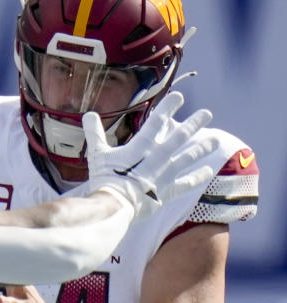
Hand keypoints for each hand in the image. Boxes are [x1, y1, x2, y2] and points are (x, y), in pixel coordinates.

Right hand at [84, 91, 221, 218]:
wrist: (114, 206)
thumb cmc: (104, 179)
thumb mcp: (97, 154)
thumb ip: (95, 133)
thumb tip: (88, 114)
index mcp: (140, 147)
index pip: (156, 123)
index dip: (168, 108)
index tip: (179, 97)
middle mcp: (157, 158)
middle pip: (179, 138)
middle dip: (194, 124)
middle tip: (207, 114)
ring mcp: (164, 175)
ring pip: (188, 158)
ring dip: (202, 148)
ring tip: (215, 139)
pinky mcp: (166, 192)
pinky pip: (186, 183)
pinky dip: (197, 177)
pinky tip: (209, 170)